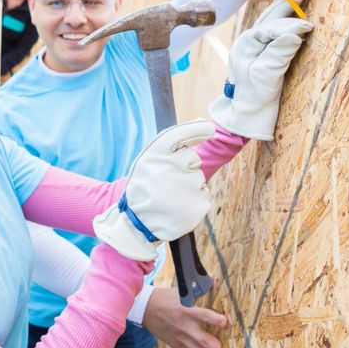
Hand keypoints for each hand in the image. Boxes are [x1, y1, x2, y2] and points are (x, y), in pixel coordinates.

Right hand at [93, 119, 214, 260]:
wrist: (138, 224)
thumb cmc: (146, 187)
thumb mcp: (148, 161)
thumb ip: (173, 143)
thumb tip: (204, 122)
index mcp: (153, 156)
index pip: (179, 134)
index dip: (197, 128)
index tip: (210, 128)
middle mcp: (169, 169)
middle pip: (193, 158)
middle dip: (185, 167)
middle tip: (166, 181)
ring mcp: (185, 188)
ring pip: (199, 177)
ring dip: (189, 184)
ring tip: (171, 196)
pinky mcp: (198, 205)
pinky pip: (203, 194)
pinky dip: (194, 199)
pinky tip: (179, 207)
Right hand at [143, 287, 226, 347]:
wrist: (146, 308)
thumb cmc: (166, 298)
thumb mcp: (182, 291)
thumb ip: (199, 288)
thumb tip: (212, 279)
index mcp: (188, 309)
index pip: (204, 315)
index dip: (216, 320)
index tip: (224, 322)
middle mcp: (185, 325)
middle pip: (201, 339)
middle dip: (212, 345)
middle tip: (219, 347)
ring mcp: (180, 336)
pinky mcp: (175, 344)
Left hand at [209, 0, 312, 139]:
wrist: (245, 113)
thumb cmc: (255, 97)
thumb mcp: (268, 76)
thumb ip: (280, 52)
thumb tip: (297, 31)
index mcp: (247, 43)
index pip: (273, 26)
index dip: (292, 24)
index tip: (310, 23)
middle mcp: (247, 39)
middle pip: (271, 15)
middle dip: (290, 4)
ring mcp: (252, 44)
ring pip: (271, 20)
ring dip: (288, 10)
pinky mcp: (259, 51)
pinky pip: (273, 30)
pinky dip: (285, 22)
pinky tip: (297, 19)